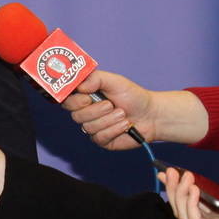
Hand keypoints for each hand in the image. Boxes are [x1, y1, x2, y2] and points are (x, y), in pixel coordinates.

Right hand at [64, 70, 206, 149]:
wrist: (151, 115)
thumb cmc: (134, 96)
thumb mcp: (115, 81)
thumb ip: (95, 78)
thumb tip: (80, 86)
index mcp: (85, 97)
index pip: (66, 100)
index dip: (74, 101)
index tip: (87, 98)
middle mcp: (85, 113)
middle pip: (76, 115)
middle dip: (96, 110)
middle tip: (111, 105)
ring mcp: (92, 127)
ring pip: (89, 127)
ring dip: (109, 120)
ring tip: (123, 114)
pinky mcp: (101, 140)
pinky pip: (99, 137)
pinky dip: (114, 130)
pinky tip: (124, 125)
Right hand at [161, 168, 218, 218]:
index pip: (193, 204)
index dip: (179, 190)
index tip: (169, 173)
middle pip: (183, 209)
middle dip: (174, 189)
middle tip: (169, 171)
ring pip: (185, 215)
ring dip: (180, 194)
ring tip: (184, 177)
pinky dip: (191, 205)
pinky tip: (194, 190)